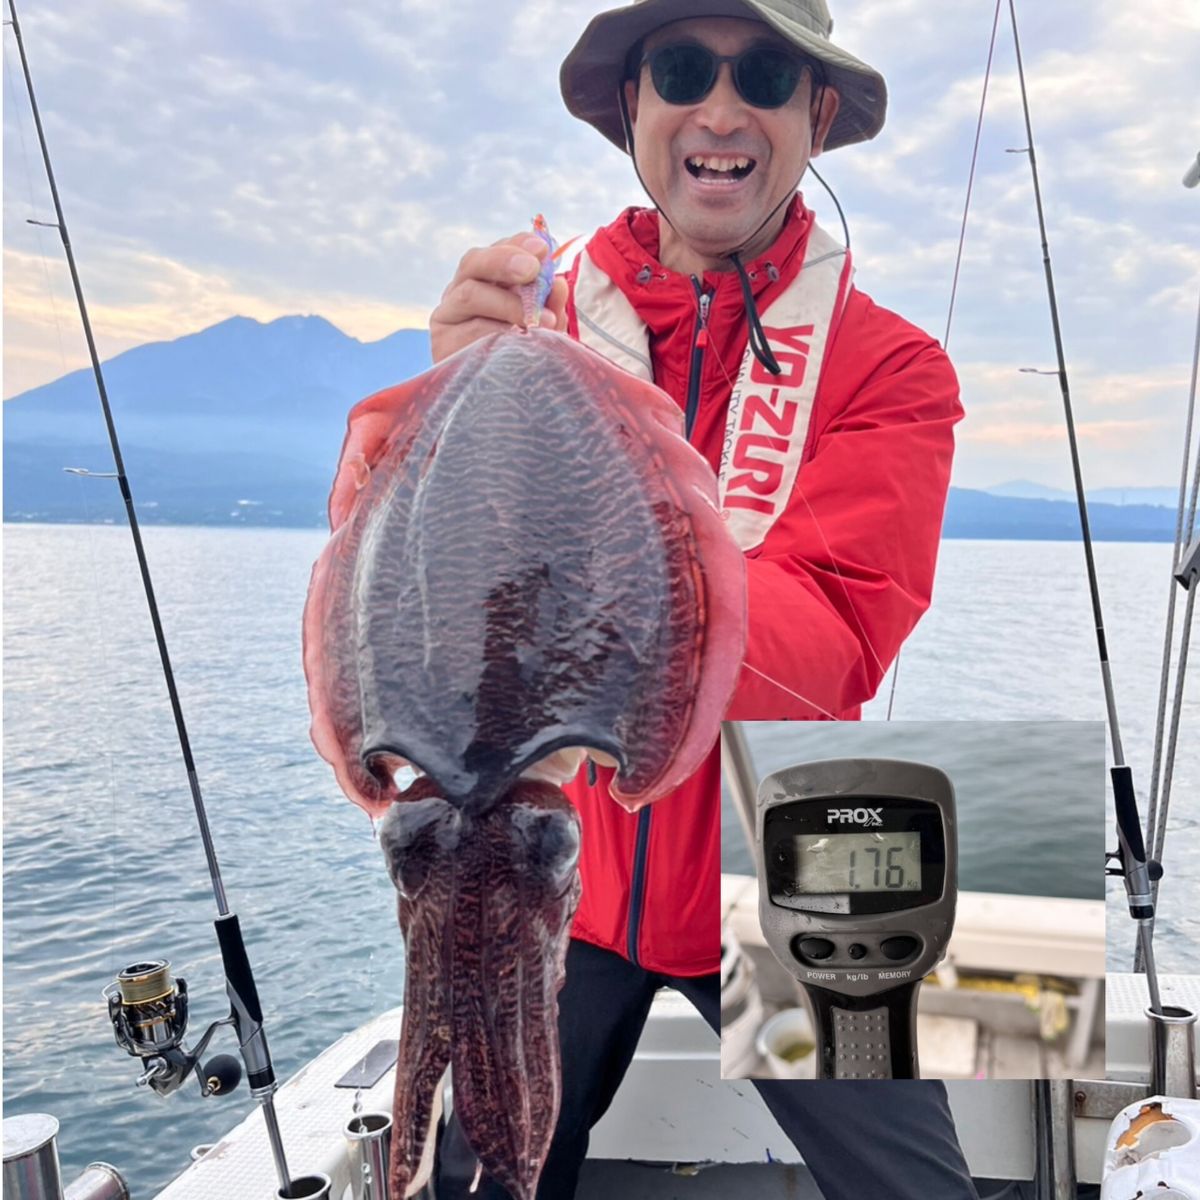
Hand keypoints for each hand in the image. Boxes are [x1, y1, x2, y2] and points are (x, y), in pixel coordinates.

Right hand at [430, 233, 568, 362]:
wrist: (501, 402)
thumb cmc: (525, 357)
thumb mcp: (543, 327)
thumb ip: (550, 305)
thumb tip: (557, 284)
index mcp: (485, 280)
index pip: (496, 251)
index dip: (517, 245)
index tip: (542, 249)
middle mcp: (461, 292)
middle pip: (473, 263)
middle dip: (505, 262)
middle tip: (532, 270)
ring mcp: (447, 316)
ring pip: (470, 295)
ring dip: (508, 304)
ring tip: (542, 321)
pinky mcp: (441, 344)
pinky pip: (467, 332)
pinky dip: (496, 335)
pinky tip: (518, 344)